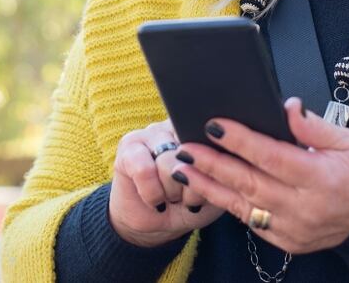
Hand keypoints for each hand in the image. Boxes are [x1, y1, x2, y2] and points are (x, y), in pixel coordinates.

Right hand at [108, 119, 223, 247]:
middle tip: (185, 196)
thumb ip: (220, 168)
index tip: (208, 185)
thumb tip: (218, 151)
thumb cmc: (190, 204)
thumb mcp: (214, 191)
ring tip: (171, 197)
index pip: (212, 138)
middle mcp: (176, 125)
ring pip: (168, 163)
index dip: (211, 168)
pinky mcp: (128, 147)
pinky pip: (144, 171)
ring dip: (172, 192)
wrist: (156, 223)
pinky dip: (153, 193)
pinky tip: (155, 200)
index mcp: (202, 131)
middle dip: (191, 187)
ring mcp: (150, 132)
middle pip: (190, 154)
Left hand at [169, 98, 348, 253]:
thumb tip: (287, 107)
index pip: (272, 156)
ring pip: (244, 206)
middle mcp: (306, 208)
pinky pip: (252, 221)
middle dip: (213, 163)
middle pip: (250, 183)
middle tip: (185, 146)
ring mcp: (295, 229)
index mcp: (322, 179)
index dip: (240, 140)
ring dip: (211, 186)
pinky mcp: (288, 241)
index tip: (215, 125)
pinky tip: (210, 187)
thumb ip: (313, 126)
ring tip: (184, 167)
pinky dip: (229, 204)